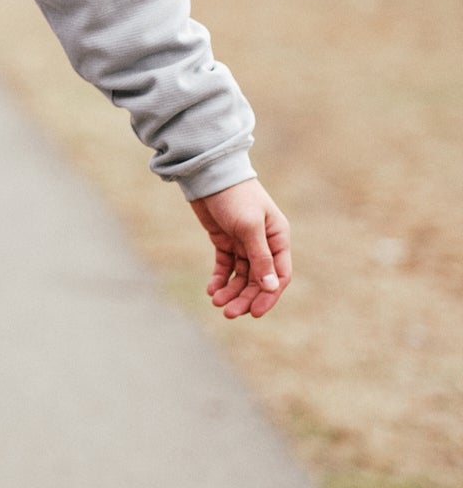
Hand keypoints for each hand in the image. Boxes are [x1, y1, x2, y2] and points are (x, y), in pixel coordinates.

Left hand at [190, 179, 291, 319]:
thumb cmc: (235, 196)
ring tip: (216, 302)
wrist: (208, 174)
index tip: (254, 312)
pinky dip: (220, 279)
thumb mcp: (249, 227)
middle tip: (228, 313)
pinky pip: (225, 266)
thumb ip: (260, 257)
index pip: (279, 275)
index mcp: (278, 238)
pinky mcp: (225, 241)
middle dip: (245, 297)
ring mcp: (244, 243)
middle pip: (259, 279)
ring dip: (231, 291)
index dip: (268, 296)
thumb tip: (271, 287)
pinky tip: (212, 290)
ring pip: (241, 276)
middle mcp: (264, 243)